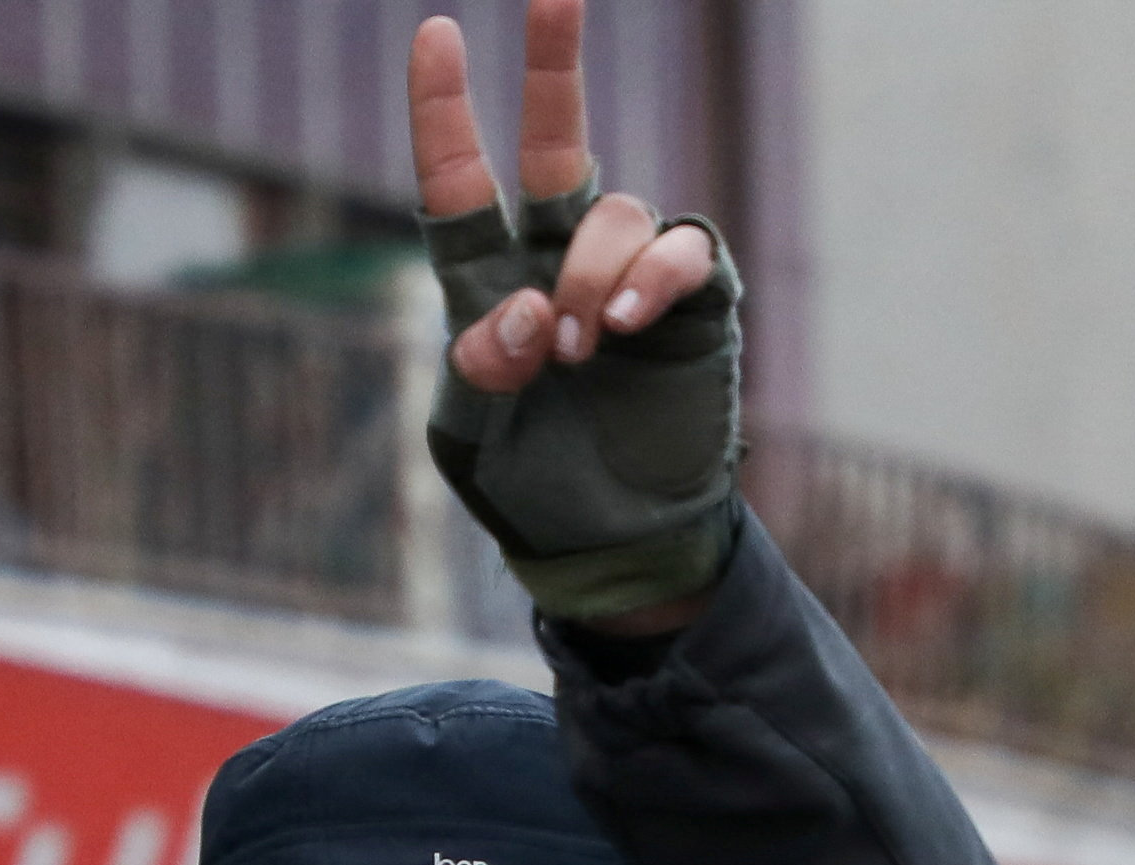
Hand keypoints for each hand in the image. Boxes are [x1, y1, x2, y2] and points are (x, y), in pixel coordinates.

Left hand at [411, 4, 740, 629]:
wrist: (619, 544)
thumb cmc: (534, 488)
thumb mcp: (475, 435)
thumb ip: (482, 367)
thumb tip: (529, 308)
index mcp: (488, 282)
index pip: (460, 184)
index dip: (446, 112)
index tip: (438, 36)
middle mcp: (559, 258)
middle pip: (557, 140)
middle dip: (555, 62)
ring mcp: (631, 275)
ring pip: (616, 215)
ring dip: (593, 271)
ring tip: (585, 343)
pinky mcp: (696, 303)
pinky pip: (683, 251)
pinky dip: (655, 275)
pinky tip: (629, 320)